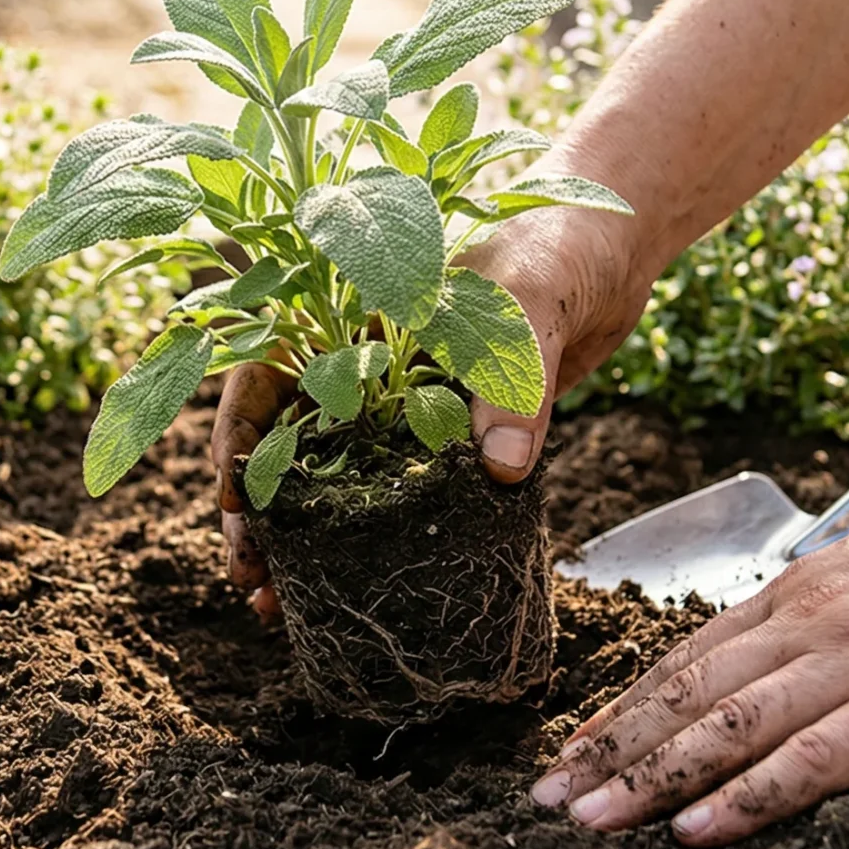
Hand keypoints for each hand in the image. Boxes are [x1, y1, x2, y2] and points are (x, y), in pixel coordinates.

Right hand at [210, 204, 650, 619]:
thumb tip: (499, 468)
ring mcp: (401, 403)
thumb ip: (512, 378)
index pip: (265, 373)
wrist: (612, 250)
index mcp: (350, 314)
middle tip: (250, 578)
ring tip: (274, 605)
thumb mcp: (529, 301)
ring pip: (329, 475)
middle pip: (282, 438)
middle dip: (256, 512)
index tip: (237, 499)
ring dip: (299, 539)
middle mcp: (362, 362)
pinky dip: (372, 541)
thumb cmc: (556, 243)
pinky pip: (396, 493)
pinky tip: (356, 589)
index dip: (238, 437)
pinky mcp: (447, 437)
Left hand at [527, 462, 848, 846]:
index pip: (688, 657)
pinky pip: (811, 759)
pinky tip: (698, 829)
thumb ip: (831, 611)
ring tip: (590, 821)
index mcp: (804, 588)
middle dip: (607, 751)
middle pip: (685, 694)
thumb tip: (787, 653)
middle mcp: (812, 621)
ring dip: (649, 780)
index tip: (570, 748)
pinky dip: (747, 798)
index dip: (622, 708)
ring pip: (727, 727)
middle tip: (545, 800)